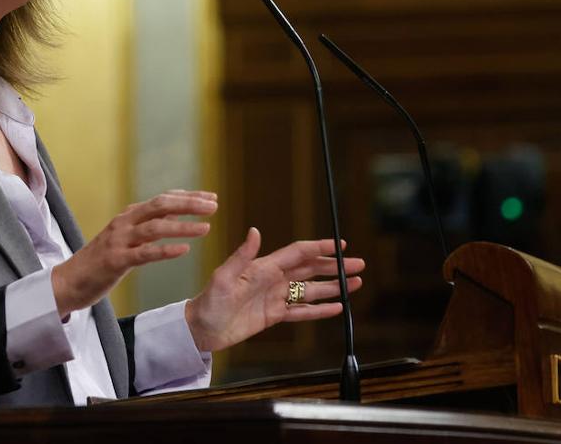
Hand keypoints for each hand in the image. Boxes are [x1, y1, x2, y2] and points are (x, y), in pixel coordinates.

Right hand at [51, 190, 216, 316]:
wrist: (68, 282)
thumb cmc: (99, 261)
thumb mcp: (125, 238)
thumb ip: (148, 225)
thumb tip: (177, 213)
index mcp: (128, 216)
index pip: (163, 199)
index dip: (188, 196)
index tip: (212, 197)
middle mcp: (124, 223)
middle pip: (160, 205)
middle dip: (189, 204)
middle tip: (214, 205)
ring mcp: (119, 241)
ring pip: (155, 227)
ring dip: (183, 226)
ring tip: (207, 227)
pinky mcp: (115, 261)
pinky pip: (144, 254)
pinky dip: (165, 250)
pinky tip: (184, 250)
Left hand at [184, 227, 364, 352]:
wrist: (201, 329)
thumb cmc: (209, 302)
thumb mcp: (223, 277)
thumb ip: (241, 256)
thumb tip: (255, 231)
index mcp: (264, 267)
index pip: (299, 253)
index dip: (320, 248)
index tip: (341, 244)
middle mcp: (273, 280)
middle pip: (311, 270)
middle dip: (335, 267)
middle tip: (359, 264)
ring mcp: (275, 298)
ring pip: (310, 290)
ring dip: (333, 287)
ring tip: (356, 283)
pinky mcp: (273, 316)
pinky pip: (302, 311)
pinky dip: (320, 310)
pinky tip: (336, 308)